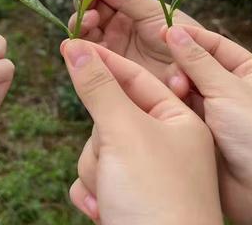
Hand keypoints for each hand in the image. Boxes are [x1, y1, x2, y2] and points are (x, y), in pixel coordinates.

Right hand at [61, 39, 222, 224]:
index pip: (135, 77)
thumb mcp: (127, 132)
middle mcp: (167, 142)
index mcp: (180, 119)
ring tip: (114, 196)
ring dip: (97, 173)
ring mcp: (147, 172)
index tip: (71, 43)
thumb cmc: (158, 197)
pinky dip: (96, 194)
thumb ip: (99, 87)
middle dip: (101, 141)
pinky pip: (97, 178)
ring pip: (98, 149)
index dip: (103, 60)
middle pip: (109, 117)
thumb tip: (77, 47)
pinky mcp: (130, 197)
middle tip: (113, 159)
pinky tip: (107, 211)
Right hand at [69, 0, 197, 97]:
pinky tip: (83, 40)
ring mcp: (113, 50)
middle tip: (88, 0)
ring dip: (82, 23)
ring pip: (85, 34)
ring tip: (92, 19)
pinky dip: (82, 46)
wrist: (196, 70)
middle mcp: (117, 29)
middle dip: (85, 4)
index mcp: (128, 11)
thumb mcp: (154, 12)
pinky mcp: (111, 71)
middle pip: (88, 13)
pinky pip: (90, 57)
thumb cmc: (183, 36)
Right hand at [164, 25, 251, 224]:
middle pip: (195, 65)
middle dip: (183, 67)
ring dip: (178, 87)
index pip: (214, 44)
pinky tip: (168, 108)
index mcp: (247, 72)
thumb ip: (197, 60)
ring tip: (178, 95)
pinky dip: (173, 105)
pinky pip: (180, 109)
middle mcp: (231, 88)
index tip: (163, 30)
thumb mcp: (229, 89)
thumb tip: (174, 31)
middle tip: (178, 81)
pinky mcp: (201, 130)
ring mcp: (215, 110)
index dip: (190, 37)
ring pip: (185, 87)